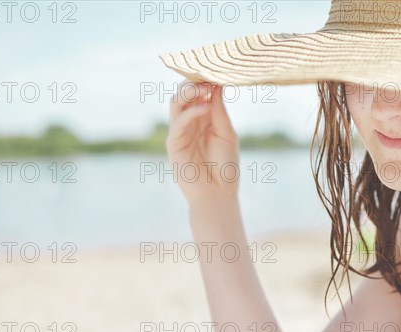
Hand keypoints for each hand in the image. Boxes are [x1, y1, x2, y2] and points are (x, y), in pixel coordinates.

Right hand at [166, 80, 239, 205]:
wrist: (218, 194)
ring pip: (176, 103)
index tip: (217, 68)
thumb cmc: (225, 166)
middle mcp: (189, 123)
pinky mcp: (174, 145)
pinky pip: (178, 123)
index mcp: (202, 118)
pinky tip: (206, 107)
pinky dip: (192, 112)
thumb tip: (216, 84)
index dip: (205, 80)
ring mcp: (179, 133)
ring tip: (205, 87)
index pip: (198, 92)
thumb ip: (219, 111)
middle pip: (183, 94)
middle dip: (194, 82)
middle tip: (208, 74)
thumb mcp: (226, 133)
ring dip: (189, 92)